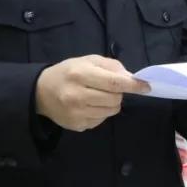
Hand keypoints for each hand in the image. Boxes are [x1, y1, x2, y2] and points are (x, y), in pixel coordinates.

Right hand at [35, 56, 150, 131]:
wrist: (40, 92)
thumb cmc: (69, 72)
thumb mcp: (88, 60)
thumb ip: (112, 66)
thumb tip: (132, 78)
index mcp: (80, 74)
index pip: (113, 82)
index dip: (133, 85)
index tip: (146, 87)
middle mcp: (76, 95)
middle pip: (115, 99)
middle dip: (119, 93)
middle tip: (110, 88)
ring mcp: (76, 113)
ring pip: (111, 111)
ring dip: (111, 103)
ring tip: (98, 96)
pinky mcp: (76, 126)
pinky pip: (101, 120)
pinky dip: (101, 112)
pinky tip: (89, 106)